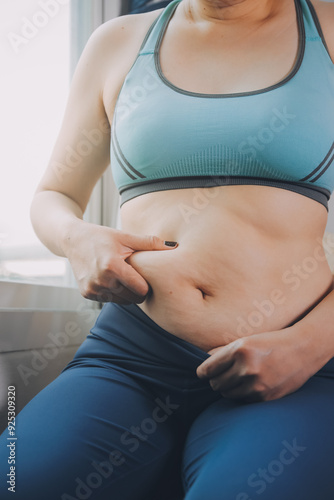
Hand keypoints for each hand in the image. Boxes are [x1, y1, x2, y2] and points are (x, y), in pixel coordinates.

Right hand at [65, 221, 176, 303]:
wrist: (73, 240)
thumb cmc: (102, 236)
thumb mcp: (125, 237)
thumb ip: (149, 243)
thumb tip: (174, 246)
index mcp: (112, 267)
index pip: (141, 289)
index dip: (147, 284)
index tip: (146, 274)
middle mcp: (101, 281)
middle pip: (133, 298)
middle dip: (138, 289)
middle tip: (136, 275)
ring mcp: (92, 289)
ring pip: (122, 301)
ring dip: (126, 292)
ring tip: (123, 275)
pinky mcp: (87, 293)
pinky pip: (110, 300)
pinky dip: (114, 292)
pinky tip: (111, 278)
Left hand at [197, 326, 316, 402]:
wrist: (301, 350)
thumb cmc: (270, 342)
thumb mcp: (245, 340)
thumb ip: (222, 352)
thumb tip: (203, 364)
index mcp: (239, 351)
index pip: (207, 370)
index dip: (202, 372)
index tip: (202, 373)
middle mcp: (247, 369)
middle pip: (216, 384)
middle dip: (216, 380)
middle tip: (223, 374)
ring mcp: (257, 385)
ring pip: (227, 394)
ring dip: (229, 388)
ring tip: (237, 378)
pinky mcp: (265, 396)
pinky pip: (243, 400)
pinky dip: (242, 394)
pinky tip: (250, 384)